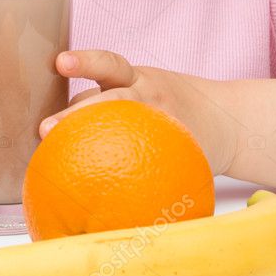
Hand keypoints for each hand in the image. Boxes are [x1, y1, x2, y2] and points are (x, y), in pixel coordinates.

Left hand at [39, 49, 235, 173]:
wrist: (229, 121)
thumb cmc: (173, 106)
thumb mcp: (149, 88)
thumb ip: (111, 100)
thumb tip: (56, 130)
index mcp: (139, 80)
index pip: (110, 65)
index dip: (85, 61)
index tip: (60, 62)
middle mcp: (149, 99)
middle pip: (112, 101)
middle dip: (74, 114)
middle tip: (46, 130)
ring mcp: (162, 126)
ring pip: (127, 132)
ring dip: (97, 140)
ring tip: (70, 165)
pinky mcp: (176, 153)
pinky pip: (154, 172)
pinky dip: (134, 192)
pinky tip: (114, 214)